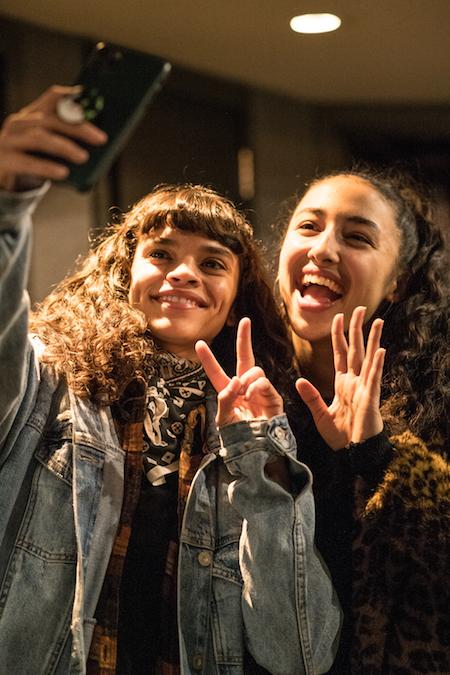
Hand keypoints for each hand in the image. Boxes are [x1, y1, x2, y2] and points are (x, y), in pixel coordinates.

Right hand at [0, 85, 106, 191]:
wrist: (0, 179)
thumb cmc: (32, 160)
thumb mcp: (48, 148)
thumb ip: (65, 140)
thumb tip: (97, 144)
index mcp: (33, 114)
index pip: (53, 97)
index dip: (72, 97)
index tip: (92, 101)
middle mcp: (19, 123)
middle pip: (50, 119)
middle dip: (78, 128)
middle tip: (101, 139)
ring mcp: (9, 140)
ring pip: (39, 137)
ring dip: (64, 147)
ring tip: (84, 157)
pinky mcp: (3, 160)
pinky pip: (27, 162)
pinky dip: (46, 167)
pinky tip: (63, 173)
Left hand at [195, 317, 283, 426]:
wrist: (257, 449)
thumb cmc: (239, 436)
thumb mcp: (223, 419)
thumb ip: (225, 399)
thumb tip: (235, 380)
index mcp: (229, 392)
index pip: (216, 373)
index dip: (208, 359)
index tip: (199, 343)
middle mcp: (245, 387)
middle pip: (245, 357)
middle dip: (245, 339)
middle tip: (246, 321)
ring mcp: (259, 390)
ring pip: (253, 370)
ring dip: (246, 379)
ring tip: (244, 395)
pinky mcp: (272, 396)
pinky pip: (262, 381)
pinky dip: (255, 387)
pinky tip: (251, 396)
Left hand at [296, 306, 384, 448]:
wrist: (352, 453)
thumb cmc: (340, 436)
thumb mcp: (319, 414)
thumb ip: (311, 397)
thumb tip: (298, 381)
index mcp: (343, 383)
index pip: (341, 353)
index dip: (339, 335)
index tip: (338, 317)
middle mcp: (355, 382)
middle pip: (356, 349)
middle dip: (357, 329)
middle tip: (359, 309)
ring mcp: (364, 388)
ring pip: (369, 358)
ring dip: (373, 340)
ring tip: (377, 322)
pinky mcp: (370, 399)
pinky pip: (374, 378)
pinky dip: (377, 364)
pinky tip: (381, 350)